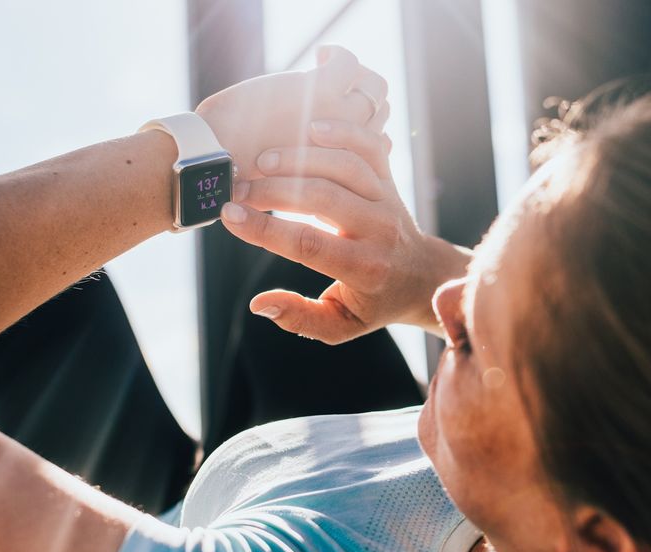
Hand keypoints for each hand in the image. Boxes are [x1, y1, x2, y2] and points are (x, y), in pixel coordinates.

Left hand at [195, 46, 388, 177]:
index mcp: (345, 169)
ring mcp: (341, 117)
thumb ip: (313, 165)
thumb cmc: (244, 173)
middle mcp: (351, 147)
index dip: (370, 124)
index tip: (348, 113)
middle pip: (381, 111)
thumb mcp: (290, 180)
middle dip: (364, 95)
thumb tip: (320, 146)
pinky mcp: (323, 92)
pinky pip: (348, 62)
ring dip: (355, 73)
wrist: (219, 164)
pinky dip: (336, 54)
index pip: (379, 141)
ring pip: (375, 86)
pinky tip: (320, 55)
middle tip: (341, 83)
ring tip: (328, 66)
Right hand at [219, 121, 471, 343]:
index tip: (229, 215)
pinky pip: (369, 145)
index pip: (308, 244)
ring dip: (299, 157)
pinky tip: (310, 128)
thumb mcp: (340, 325)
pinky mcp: (389, 177)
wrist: (421, 277)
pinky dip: (343, 131)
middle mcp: (380, 229)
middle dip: (272, 190)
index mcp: (365, 267)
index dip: (265, 229)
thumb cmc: (373, 302)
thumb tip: (259, 305)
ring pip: (344, 165)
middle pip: (322, 197)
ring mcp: (387, 198)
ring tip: (261, 162)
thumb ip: (300, 318)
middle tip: (236, 190)